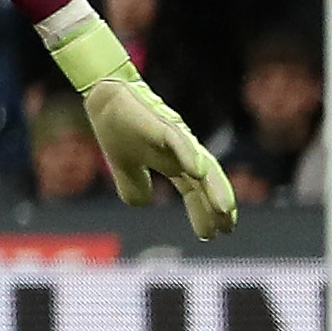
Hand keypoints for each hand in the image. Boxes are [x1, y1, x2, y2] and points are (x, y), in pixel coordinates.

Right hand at [53, 16, 238, 238]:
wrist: (104, 96)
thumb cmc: (116, 126)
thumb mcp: (123, 166)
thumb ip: (133, 185)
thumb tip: (142, 204)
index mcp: (172, 162)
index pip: (194, 190)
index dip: (203, 211)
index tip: (212, 234)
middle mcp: (181, 151)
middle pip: (206, 182)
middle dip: (217, 205)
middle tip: (228, 229)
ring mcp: (174, 137)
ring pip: (201, 164)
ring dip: (214, 187)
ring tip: (225, 209)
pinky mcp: (161, 123)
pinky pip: (178, 140)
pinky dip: (189, 156)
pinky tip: (197, 172)